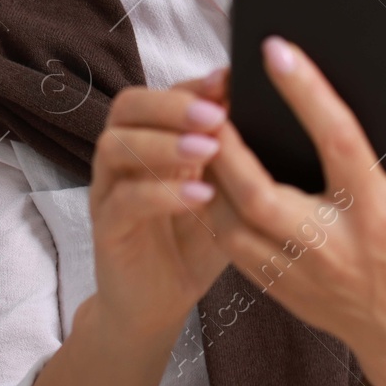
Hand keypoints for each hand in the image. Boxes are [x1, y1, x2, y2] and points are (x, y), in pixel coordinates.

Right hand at [90, 68, 232, 337]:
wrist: (157, 305)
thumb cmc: (196, 242)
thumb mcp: (225, 195)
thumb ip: (238, 158)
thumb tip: (278, 115)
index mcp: (154, 139)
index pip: (164, 92)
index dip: (195, 83)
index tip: (231, 80)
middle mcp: (125, 157)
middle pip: (128, 106)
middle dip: (172, 104)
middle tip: (217, 115)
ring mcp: (110, 191)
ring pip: (116, 146)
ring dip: (164, 143)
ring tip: (210, 149)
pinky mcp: (106, 228)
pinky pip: (123, 200)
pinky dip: (162, 194)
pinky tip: (200, 195)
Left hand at [198, 37, 385, 385]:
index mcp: (375, 210)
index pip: (336, 139)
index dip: (305, 91)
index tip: (276, 51)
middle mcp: (332, 244)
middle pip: (261, 193)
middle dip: (228, 146)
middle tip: (210, 101)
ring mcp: (300, 272)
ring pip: (233, 224)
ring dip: (210, 177)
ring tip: (199, 134)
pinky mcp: (279, 289)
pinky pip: (231, 247)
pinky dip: (213, 209)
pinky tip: (207, 178)